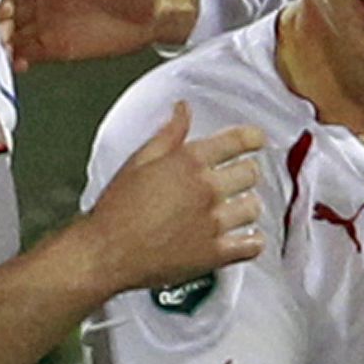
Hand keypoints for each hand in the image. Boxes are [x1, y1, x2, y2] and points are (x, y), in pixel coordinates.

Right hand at [0, 0, 191, 69]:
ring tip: (6, 55)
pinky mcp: (60, 45)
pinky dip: (20, 59)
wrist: (160, 9)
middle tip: (1, 35)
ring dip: (6, 44)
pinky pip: (31, 52)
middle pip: (11, 9)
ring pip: (16, 33)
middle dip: (1, 22)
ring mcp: (50, 22)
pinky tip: (19, 65)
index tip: (6, 6)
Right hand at [91, 102, 264, 289]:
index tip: (257, 140)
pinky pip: (253, 244)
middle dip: (245, 173)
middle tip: (236, 179)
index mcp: (188, 162)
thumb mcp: (139, 162)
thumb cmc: (117, 211)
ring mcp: (213, 222)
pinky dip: (252, 241)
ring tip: (235, 210)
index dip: (252, 138)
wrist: (106, 253)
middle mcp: (206, 189)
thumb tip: (183, 110)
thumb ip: (169, 134)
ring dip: (247, 206)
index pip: (238, 140)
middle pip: (251, 173)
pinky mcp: (215, 253)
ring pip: (254, 207)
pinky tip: (243, 237)